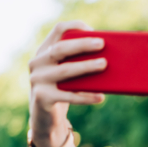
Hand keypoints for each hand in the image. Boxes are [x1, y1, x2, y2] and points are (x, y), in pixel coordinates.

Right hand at [28, 21, 106, 146]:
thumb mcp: (69, 75)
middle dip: (82, 45)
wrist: (46, 119)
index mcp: (44, 51)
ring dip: (86, 67)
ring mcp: (37, 80)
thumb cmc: (63, 91)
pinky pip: (68, 96)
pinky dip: (86, 97)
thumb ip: (79, 62)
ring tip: (104, 65)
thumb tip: (110, 57)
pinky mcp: (42, 98)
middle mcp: (37, 63)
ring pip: (65, 71)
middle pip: (60, 49)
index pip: (58, 30)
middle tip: (102, 44)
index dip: (75, 26)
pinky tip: (100, 97)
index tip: (93, 30)